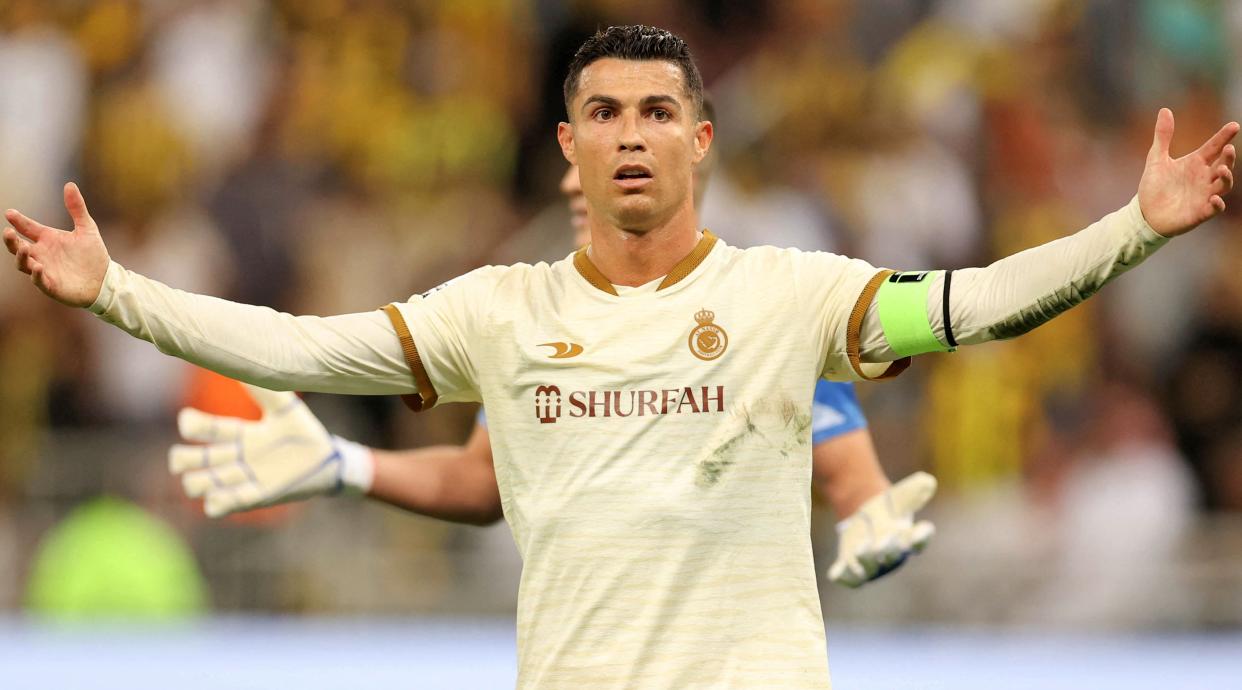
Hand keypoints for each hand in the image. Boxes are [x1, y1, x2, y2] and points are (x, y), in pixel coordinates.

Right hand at [3, 183, 110, 306]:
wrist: (105, 280)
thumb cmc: (93, 255)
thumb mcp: (87, 228)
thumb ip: (77, 208)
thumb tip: (70, 184)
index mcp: (47, 239)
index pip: (27, 228)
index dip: (18, 220)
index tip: (9, 212)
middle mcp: (41, 254)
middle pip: (18, 246)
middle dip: (11, 240)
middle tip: (8, 232)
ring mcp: (44, 270)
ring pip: (23, 263)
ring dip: (21, 256)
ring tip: (25, 248)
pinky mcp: (51, 285)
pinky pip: (39, 281)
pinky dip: (36, 274)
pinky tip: (38, 267)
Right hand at [169, 383, 371, 517]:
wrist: (330, 462)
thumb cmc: (305, 433)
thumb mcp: (287, 410)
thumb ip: (266, 390)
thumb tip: (244, 359)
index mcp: (241, 433)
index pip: (206, 428)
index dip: (192, 424)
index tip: (187, 421)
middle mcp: (236, 457)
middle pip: (191, 459)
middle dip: (181, 459)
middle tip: (183, 458)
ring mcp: (244, 479)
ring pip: (200, 484)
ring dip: (197, 482)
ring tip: (210, 479)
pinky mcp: (255, 498)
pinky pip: (223, 505)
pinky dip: (216, 503)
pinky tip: (220, 498)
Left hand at [828, 471, 935, 587]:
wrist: (866, 516)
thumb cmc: (889, 508)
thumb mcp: (902, 496)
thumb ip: (916, 489)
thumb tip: (928, 481)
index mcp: (908, 540)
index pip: (919, 541)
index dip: (922, 537)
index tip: (924, 527)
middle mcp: (893, 557)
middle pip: (893, 557)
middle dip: (889, 550)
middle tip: (884, 539)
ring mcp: (873, 566)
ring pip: (871, 569)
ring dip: (865, 560)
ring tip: (859, 547)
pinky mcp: (852, 570)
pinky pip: (850, 581)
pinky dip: (843, 578)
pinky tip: (835, 572)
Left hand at [1138, 108, 1238, 236]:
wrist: (1145, 214)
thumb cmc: (1155, 186)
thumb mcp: (1156, 159)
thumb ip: (1163, 136)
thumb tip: (1165, 110)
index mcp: (1196, 163)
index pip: (1214, 147)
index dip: (1224, 137)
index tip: (1234, 126)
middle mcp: (1205, 178)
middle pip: (1224, 165)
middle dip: (1229, 157)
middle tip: (1229, 148)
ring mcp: (1204, 195)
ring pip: (1223, 185)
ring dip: (1226, 177)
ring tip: (1221, 169)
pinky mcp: (1200, 212)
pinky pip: (1214, 208)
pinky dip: (1217, 203)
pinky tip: (1215, 198)